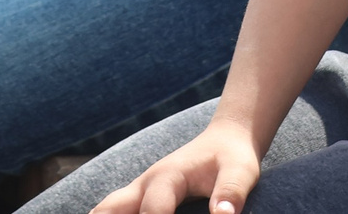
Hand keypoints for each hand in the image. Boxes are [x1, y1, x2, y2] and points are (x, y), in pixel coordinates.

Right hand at [90, 115, 262, 213]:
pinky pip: (115, 210)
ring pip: (106, 208)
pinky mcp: (141, 198)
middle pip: (111, 208)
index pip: (153, 210)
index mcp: (167, 176)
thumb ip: (231, 192)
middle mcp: (146, 183)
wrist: (225, 140)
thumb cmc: (233, 158)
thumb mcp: (241, 171)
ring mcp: (140, 190)